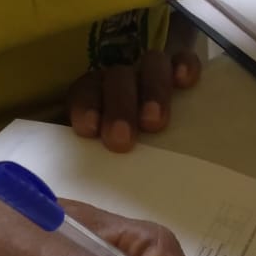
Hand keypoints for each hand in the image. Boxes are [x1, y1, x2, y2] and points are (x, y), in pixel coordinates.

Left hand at [67, 47, 201, 152]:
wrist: (167, 150)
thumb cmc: (123, 158)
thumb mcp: (102, 159)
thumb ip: (93, 163)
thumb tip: (70, 198)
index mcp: (95, 97)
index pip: (85, 91)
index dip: (85, 106)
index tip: (90, 130)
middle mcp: (122, 80)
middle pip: (118, 78)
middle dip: (120, 107)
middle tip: (123, 138)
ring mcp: (152, 71)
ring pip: (150, 66)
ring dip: (152, 90)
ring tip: (155, 121)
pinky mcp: (182, 67)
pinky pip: (183, 57)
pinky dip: (184, 65)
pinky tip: (184, 81)